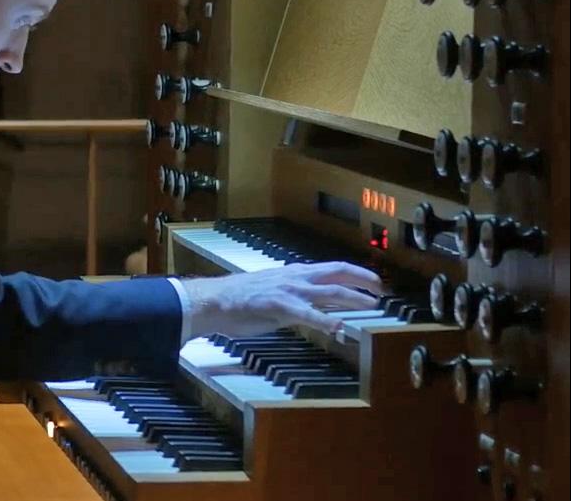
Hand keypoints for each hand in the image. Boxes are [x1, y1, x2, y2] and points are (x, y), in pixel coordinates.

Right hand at [179, 262, 386, 339]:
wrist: (213, 301)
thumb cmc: (238, 300)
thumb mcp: (272, 292)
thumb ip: (295, 297)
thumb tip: (314, 306)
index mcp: (293, 273)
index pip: (332, 268)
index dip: (356, 273)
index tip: (373, 282)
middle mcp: (295, 277)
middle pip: (338, 273)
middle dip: (364, 280)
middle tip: (382, 290)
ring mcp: (289, 291)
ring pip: (331, 291)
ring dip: (355, 298)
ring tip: (372, 305)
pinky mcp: (280, 306)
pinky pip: (308, 314)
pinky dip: (326, 321)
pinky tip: (340, 329)